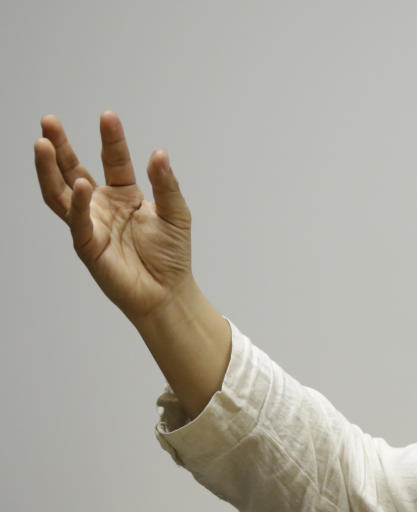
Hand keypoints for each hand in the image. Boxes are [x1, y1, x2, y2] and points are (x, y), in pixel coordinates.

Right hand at [34, 111, 193, 322]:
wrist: (168, 291)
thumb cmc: (171, 254)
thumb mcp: (176, 213)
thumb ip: (166, 184)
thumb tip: (159, 153)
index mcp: (124, 194)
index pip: (113, 159)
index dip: (111, 139)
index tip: (108, 116)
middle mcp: (102, 205)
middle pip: (73, 169)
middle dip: (60, 146)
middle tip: (48, 121)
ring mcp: (92, 223)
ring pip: (61, 192)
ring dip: (50, 169)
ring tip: (42, 143)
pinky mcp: (88, 245)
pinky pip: (78, 221)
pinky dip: (76, 202)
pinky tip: (78, 184)